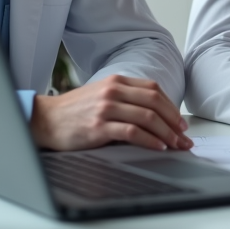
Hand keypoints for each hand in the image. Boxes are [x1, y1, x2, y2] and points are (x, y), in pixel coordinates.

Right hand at [30, 74, 190, 151]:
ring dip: (166, 133)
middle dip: (174, 121)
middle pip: (154, 102)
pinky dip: (149, 140)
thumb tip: (155, 117)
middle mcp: (113, 91)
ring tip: (175, 145)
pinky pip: (132, 132)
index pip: (153, 90)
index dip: (171, 106)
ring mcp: (106, 108)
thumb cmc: (75, 111)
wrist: (46, 120)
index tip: (180, 122)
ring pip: (147, 117)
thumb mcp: (102, 95)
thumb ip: (126, 99)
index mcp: (117, 81)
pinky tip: (158, 147)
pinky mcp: (99, 126)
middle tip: (184, 136)